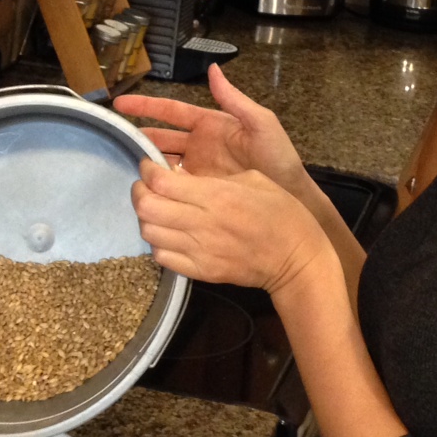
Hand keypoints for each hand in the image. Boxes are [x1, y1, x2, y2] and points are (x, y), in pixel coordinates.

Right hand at [114, 65, 306, 193]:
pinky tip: (145, 190)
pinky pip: (174, 186)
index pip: (172, 111)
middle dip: (138, 136)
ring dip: (146, 163)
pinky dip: (159, 186)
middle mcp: (200, 145)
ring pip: (163, 163)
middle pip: (161, 137)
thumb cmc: (278, 158)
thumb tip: (214, 69)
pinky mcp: (200, 191)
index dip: (147, 106)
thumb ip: (235, 99)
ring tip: (124, 165)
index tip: (120, 103)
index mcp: (211, 124)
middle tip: (113, 139)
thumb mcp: (261, 124)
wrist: (291, 196)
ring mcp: (199, 169)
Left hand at [131, 160, 329, 295]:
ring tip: (156, 209)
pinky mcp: (201, 272)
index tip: (149, 165)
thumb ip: (215, 178)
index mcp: (217, 196)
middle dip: (139, 192)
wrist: (296, 258)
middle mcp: (202, 223)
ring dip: (146, 217)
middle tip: (146, 186)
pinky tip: (168, 234)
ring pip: (149, 233)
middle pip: (147, 207)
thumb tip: (184, 176)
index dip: (147, 170)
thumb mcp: (255, 179)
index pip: (161, 181)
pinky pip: (162, 257)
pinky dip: (158, 243)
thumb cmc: (282, 212)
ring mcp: (199, 251)